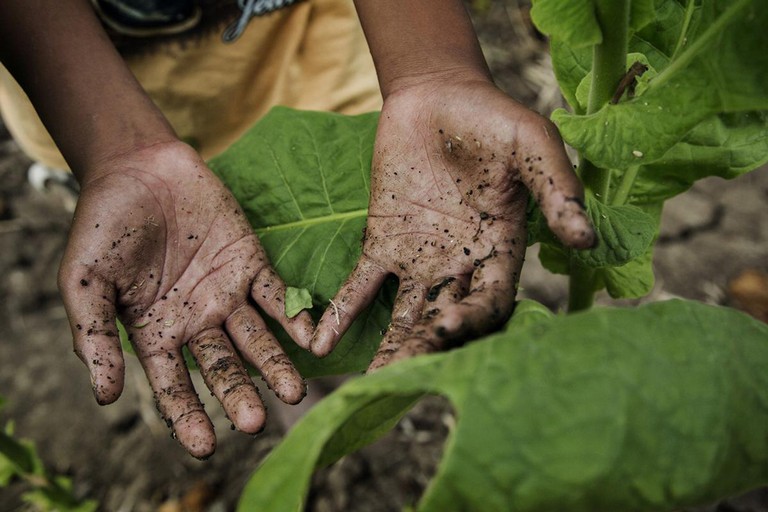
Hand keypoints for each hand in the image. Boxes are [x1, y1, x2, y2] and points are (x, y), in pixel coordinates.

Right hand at [58, 142, 312, 457]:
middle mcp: (196, 322)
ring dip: (275, 366)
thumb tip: (104, 396)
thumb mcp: (84, 282)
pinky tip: (312, 337)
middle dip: (238, 395)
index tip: (206, 446)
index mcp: (156, 333)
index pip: (174, 386)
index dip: (188, 416)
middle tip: (254, 423)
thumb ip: (94, 336)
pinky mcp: (252, 265)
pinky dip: (294, 317)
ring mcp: (226, 295)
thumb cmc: (104, 225)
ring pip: (256, 340)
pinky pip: (276, 297)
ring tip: (294, 393)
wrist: (139, 168)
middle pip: (222, 368)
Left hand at [311, 79, 593, 370]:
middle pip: (445, 318)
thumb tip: (585, 239)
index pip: (491, 300)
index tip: (447, 327)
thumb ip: (555, 189)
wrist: (438, 94)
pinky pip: (362, 285)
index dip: (472, 317)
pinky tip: (320, 340)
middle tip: (399, 376)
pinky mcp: (382, 243)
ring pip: (405, 313)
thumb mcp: (532, 144)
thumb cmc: (493, 117)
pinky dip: (343, 311)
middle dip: (424, 347)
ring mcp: (419, 259)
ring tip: (367, 379)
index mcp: (501, 249)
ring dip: (388, 345)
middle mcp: (461, 265)